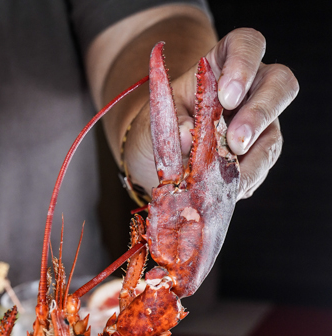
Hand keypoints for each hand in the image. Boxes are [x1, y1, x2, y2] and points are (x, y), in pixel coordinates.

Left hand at [124, 28, 298, 199]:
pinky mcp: (259, 154)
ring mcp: (260, 123)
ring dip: (253, 159)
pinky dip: (245, 180)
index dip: (244, 64)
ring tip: (229, 180)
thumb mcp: (156, 121)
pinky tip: (225, 190)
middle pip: (279, 84)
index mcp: (223, 65)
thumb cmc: (160, 130)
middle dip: (259, 114)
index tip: (227, 97)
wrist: (156, 162)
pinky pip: (262, 166)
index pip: (247, 45)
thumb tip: (189, 137)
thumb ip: (172, 124)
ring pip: (273, 134)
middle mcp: (251, 89)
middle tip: (235, 142)